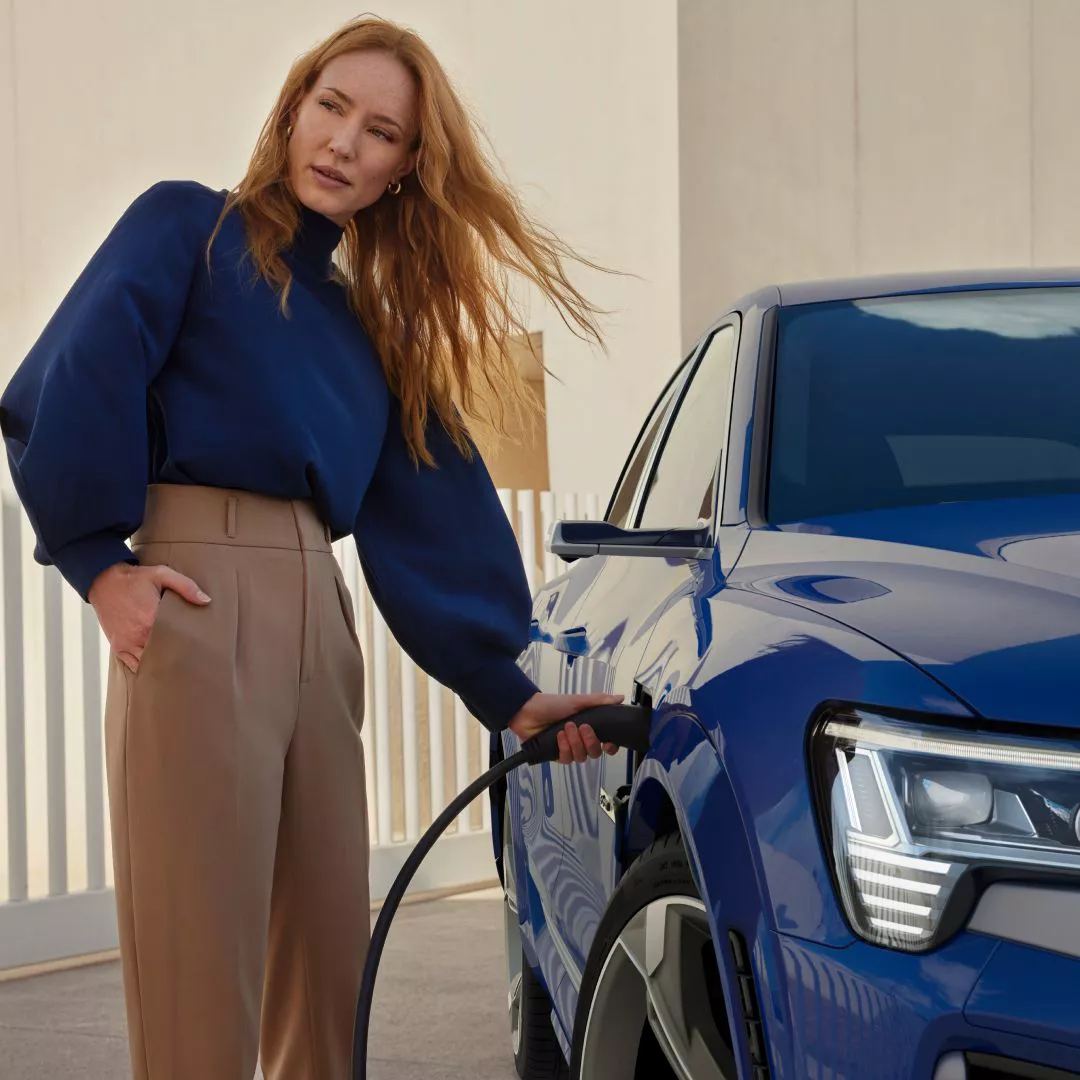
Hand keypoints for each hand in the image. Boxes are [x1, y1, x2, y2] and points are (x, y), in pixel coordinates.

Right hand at [88, 562, 210, 673]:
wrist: (104, 581)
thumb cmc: (134, 579)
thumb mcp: (162, 574)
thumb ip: (186, 586)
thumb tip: (206, 601)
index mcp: (151, 619)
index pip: (176, 641)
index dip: (188, 646)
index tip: (200, 649)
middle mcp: (138, 635)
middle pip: (163, 656)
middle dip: (177, 658)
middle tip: (193, 661)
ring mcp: (127, 643)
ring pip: (149, 664)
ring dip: (161, 664)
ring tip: (176, 665)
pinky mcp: (118, 646)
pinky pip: (133, 665)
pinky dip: (145, 667)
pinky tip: (157, 666)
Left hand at [507, 691, 623, 764]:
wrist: (528, 710)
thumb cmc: (552, 704)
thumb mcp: (577, 701)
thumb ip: (599, 701)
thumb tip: (620, 698)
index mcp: (589, 728)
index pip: (606, 744)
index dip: (610, 747)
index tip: (608, 743)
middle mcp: (580, 740)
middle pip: (595, 753)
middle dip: (590, 741)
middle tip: (582, 727)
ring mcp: (568, 748)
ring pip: (581, 757)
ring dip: (575, 743)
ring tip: (566, 728)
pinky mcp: (556, 755)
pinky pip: (566, 759)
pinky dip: (564, 748)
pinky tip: (558, 736)